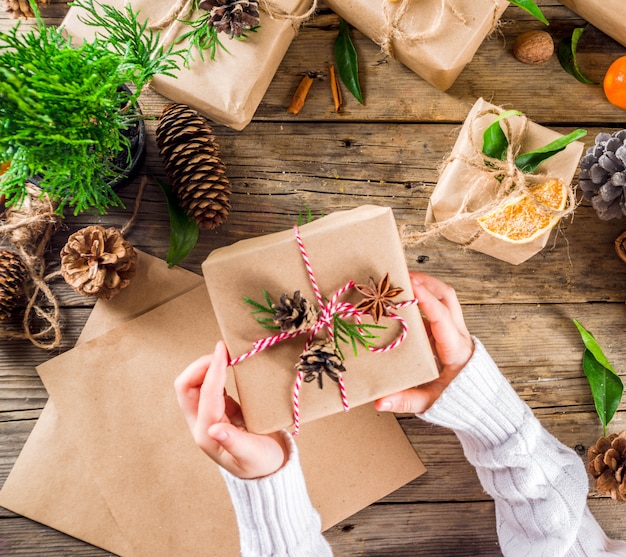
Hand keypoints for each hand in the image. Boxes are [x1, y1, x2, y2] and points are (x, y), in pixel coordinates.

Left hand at [174, 341, 288, 478]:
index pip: (206, 395)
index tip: (224, 351)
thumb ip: (235, 443)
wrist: (269, 468)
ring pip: (194, 384)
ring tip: (226, 353)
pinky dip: (216, 371)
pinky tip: (231, 364)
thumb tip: (214, 430)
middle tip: (222, 351)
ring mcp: (208, 415)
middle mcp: (202, 424)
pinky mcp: (219, 409)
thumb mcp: (252, 455)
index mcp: (207, 435)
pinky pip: (209, 385)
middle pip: (186, 387)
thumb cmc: (263, 463)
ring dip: (206, 367)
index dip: (214, 370)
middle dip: (200, 366)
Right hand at [375, 272, 473, 413]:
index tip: (411, 285)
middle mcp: (458, 333)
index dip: (426, 299)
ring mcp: (455, 329)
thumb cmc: (456, 400)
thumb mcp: (430, 403)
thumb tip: (378, 401)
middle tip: (402, 277)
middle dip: (426, 282)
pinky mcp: (448, 330)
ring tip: (401, 281)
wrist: (480, 402)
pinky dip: (423, 297)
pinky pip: (437, 306)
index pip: (442, 317)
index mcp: (455, 348)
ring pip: (445, 297)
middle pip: (448, 297)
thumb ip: (406, 401)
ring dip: (425, 286)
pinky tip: (405, 298)